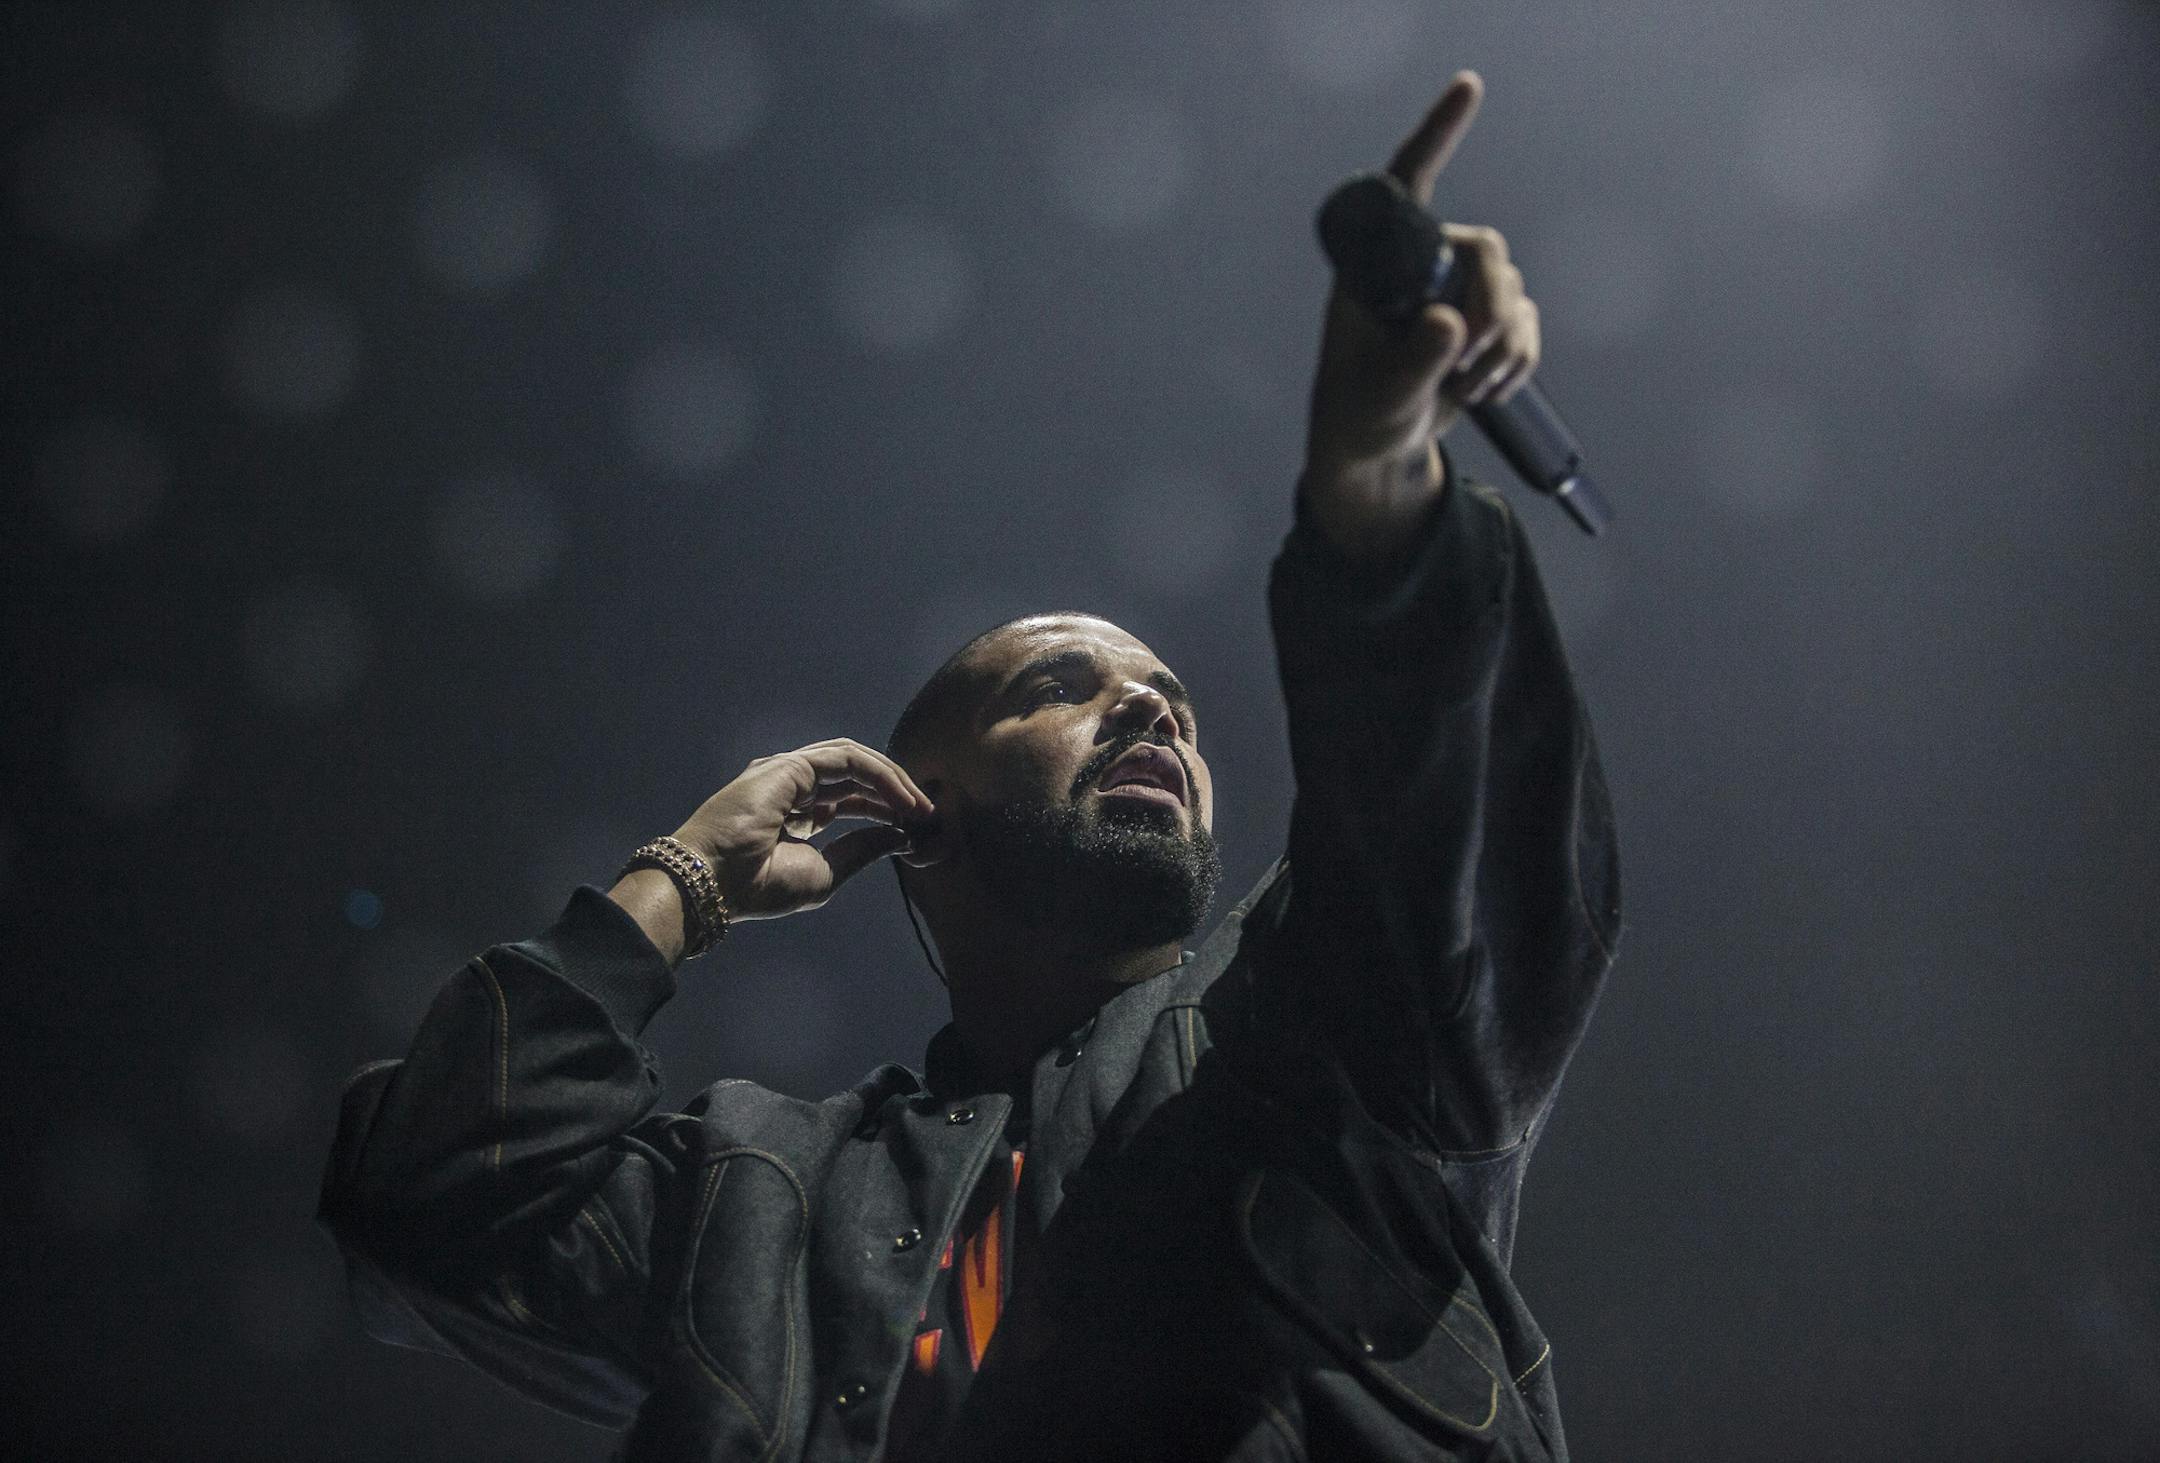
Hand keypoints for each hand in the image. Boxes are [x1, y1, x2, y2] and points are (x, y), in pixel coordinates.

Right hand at [671, 738, 939, 922]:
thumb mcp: (825, 872)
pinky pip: (846, 759)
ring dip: (891, 779)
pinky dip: (877, 774)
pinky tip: (900, 798)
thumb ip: (861, 850)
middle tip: (927, 812)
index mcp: (795, 813)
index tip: (916, 827)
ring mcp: (789, 772)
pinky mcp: (791, 766)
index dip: (885, 809)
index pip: (849, 799)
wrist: (715, 883)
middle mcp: (792, 786)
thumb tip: (901, 834)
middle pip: (855, 775)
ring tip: (919, 805)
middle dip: (895, 790)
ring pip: (853, 760)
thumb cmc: (757, 886)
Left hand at [1301, 73, 1541, 538]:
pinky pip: (1526, 321)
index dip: (1439, 134)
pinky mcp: (1481, 322)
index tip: (1468, 88)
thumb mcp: (1383, 395)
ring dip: (1503, 345)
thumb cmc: (1359, 417)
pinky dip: (1518, 358)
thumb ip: (1414, 362)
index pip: (1408, 186)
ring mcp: (1452, 293)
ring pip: (1511, 290)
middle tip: (1468, 362)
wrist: (1376, 452)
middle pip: (1485, 250)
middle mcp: (1417, 268)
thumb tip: (1449, 326)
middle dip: (1491, 309)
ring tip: (1464, 389)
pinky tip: (1485, 389)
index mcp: (1375, 268)